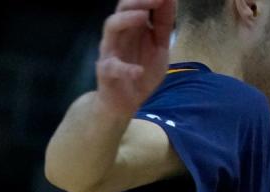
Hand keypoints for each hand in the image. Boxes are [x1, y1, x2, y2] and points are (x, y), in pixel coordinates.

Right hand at [95, 0, 174, 115]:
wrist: (125, 103)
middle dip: (138, 1)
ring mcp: (110, 51)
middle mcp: (119, 34)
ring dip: (126, 20)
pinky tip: (138, 71)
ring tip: (142, 18)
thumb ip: (163, 25)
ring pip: (111, 28)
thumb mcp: (159, 46)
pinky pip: (112, 67)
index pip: (135, 4)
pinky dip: (125, 69)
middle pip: (122, 9)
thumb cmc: (141, 70)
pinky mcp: (106, 72)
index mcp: (132, 27)